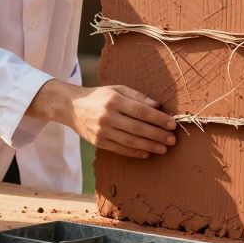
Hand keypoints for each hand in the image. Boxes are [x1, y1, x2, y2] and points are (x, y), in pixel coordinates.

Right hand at [29, 80, 176, 157]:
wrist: (71, 106)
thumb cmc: (99, 96)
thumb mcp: (116, 89)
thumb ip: (137, 96)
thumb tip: (157, 105)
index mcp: (114, 100)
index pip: (141, 111)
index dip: (158, 119)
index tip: (172, 124)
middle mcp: (108, 116)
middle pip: (137, 128)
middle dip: (157, 135)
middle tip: (172, 139)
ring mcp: (102, 131)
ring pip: (130, 141)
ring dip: (149, 146)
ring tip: (163, 149)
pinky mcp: (98, 142)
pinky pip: (120, 149)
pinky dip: (134, 152)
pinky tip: (147, 153)